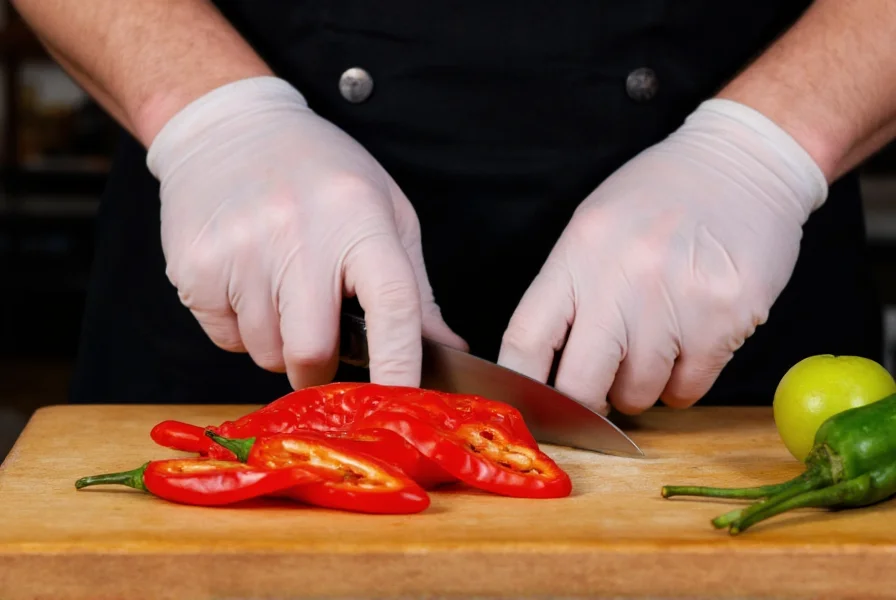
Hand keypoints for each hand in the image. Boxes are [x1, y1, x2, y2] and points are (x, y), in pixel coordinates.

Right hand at [148, 76, 465, 388]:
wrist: (227, 128)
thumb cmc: (319, 170)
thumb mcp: (382, 209)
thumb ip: (413, 286)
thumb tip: (445, 348)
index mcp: (358, 217)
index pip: (392, 305)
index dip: (400, 364)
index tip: (401, 404)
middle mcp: (297, 233)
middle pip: (312, 351)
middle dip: (321, 370)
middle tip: (323, 347)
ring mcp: (239, 251)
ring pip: (266, 353)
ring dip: (279, 342)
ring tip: (279, 287)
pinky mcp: (194, 267)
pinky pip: (225, 338)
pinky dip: (242, 327)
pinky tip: (247, 280)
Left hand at [498, 99, 827, 414]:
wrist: (743, 162)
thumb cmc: (661, 197)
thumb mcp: (594, 227)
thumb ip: (569, 291)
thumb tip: (550, 367)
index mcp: (578, 254)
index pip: (526, 340)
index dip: (520, 383)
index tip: (528, 403)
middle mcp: (621, 281)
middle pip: (580, 386)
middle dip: (584, 404)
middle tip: (597, 390)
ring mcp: (675, 303)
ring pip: (638, 395)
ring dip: (640, 387)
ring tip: (654, 346)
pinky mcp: (725, 320)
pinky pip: (687, 390)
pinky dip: (682, 384)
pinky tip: (687, 347)